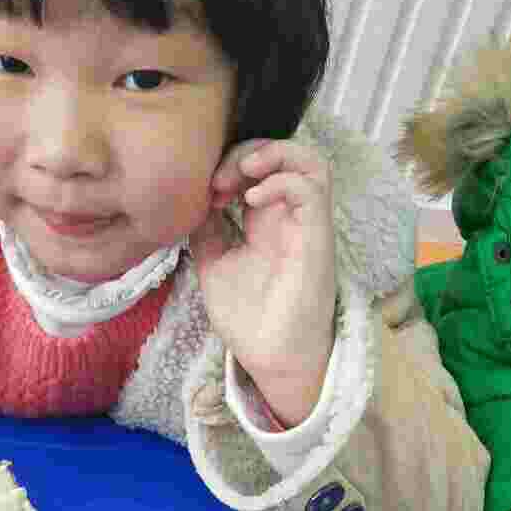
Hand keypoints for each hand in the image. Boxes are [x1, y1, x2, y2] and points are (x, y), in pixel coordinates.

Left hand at [190, 138, 336, 425]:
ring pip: (310, 162)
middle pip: (284, 154)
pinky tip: (252, 198)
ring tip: (241, 174)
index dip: (230, 163)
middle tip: (217, 181)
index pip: (260, 167)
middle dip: (246, 153)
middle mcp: (289, 217)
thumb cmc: (248, 317)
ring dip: (272, 154)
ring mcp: (306, 225)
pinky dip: (281, 180)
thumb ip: (206, 230)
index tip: (204, 190)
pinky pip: (312, 188)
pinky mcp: (317, 237)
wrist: (270, 357)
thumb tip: (193, 199)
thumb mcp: (213, 263)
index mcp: (266, 221)